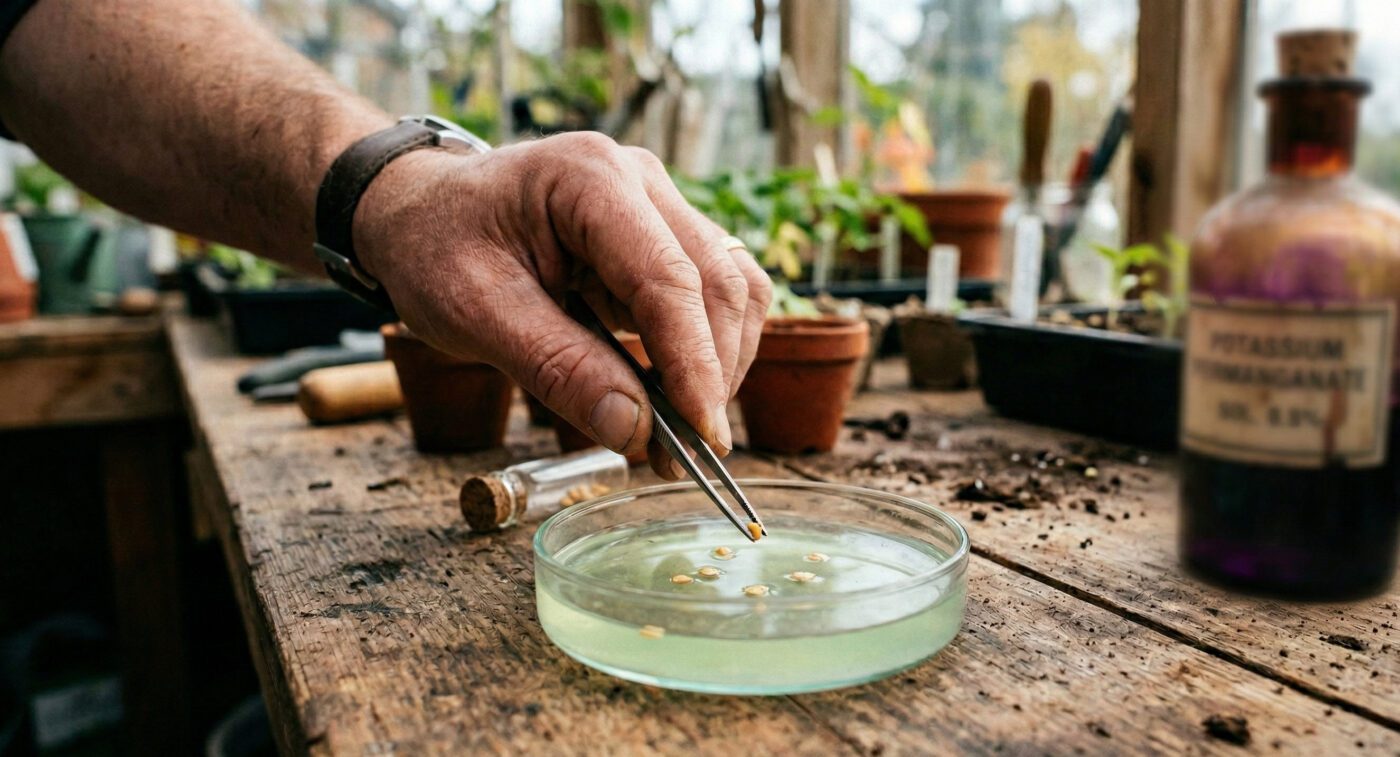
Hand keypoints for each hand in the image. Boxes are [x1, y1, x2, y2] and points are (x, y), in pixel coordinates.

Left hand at [352, 132, 771, 476]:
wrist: (419, 213)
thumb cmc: (435, 249)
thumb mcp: (473, 314)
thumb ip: (556, 368)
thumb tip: (635, 431)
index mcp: (589, 178)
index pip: (669, 278)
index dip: (692, 364)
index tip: (699, 437)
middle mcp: (639, 180)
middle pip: (719, 281)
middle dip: (713, 373)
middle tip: (686, 455)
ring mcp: (658, 204)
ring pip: (733, 288)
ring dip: (719, 364)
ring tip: (678, 432)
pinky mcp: (663, 236)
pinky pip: (712, 294)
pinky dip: (705, 350)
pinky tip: (670, 394)